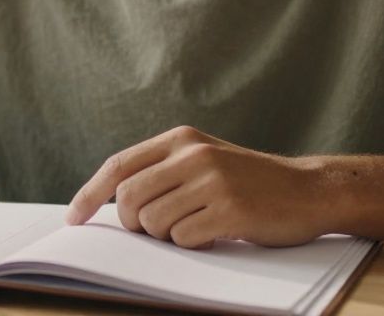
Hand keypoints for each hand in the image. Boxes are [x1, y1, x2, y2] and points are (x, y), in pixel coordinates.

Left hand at [66, 126, 327, 248]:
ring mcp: (212, 181)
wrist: (309, 190)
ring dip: (167, 237)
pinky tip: (213, 235)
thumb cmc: (250, 182)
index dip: (90, 193)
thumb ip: (164, 171)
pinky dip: (191, 245)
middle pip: (130, 199)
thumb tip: (115, 204)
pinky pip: (184, 238)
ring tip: (195, 228)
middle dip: (134, 224)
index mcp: (181, 140)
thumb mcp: (204, 161)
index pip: (118, 165)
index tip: (74, 218)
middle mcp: (193, 155)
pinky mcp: (230, 209)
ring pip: (155, 222)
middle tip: (156, 230)